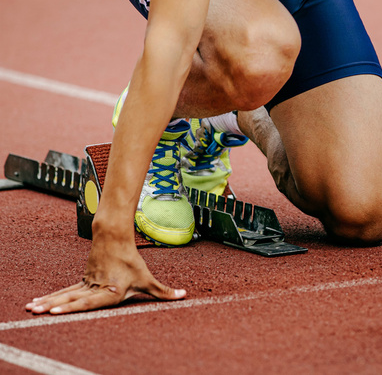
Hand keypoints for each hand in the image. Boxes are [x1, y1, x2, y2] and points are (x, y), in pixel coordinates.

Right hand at [26, 235, 184, 314]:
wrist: (114, 237)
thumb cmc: (130, 260)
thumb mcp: (147, 278)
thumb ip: (163, 291)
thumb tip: (184, 296)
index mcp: (108, 290)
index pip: (88, 301)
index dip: (72, 308)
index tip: (56, 312)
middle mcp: (94, 288)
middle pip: (70, 299)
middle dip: (53, 307)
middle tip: (36, 312)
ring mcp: (85, 283)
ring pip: (63, 294)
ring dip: (46, 303)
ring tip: (30, 309)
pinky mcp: (81, 280)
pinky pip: (63, 291)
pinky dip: (49, 298)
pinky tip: (36, 304)